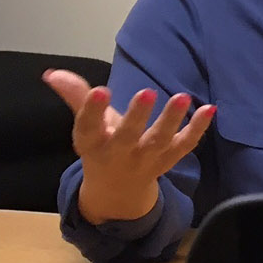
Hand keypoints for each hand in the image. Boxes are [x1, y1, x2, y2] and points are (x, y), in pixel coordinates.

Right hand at [44, 69, 214, 222]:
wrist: (117, 189)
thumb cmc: (101, 146)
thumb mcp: (86, 126)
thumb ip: (75, 97)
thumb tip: (52, 73)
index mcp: (92, 143)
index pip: (89, 127)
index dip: (93, 110)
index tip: (100, 90)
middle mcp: (119, 154)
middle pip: (128, 136)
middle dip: (137, 116)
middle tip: (147, 91)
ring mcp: (147, 159)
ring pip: (160, 141)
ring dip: (172, 119)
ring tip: (182, 96)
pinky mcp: (169, 159)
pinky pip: (185, 145)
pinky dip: (198, 129)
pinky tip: (210, 108)